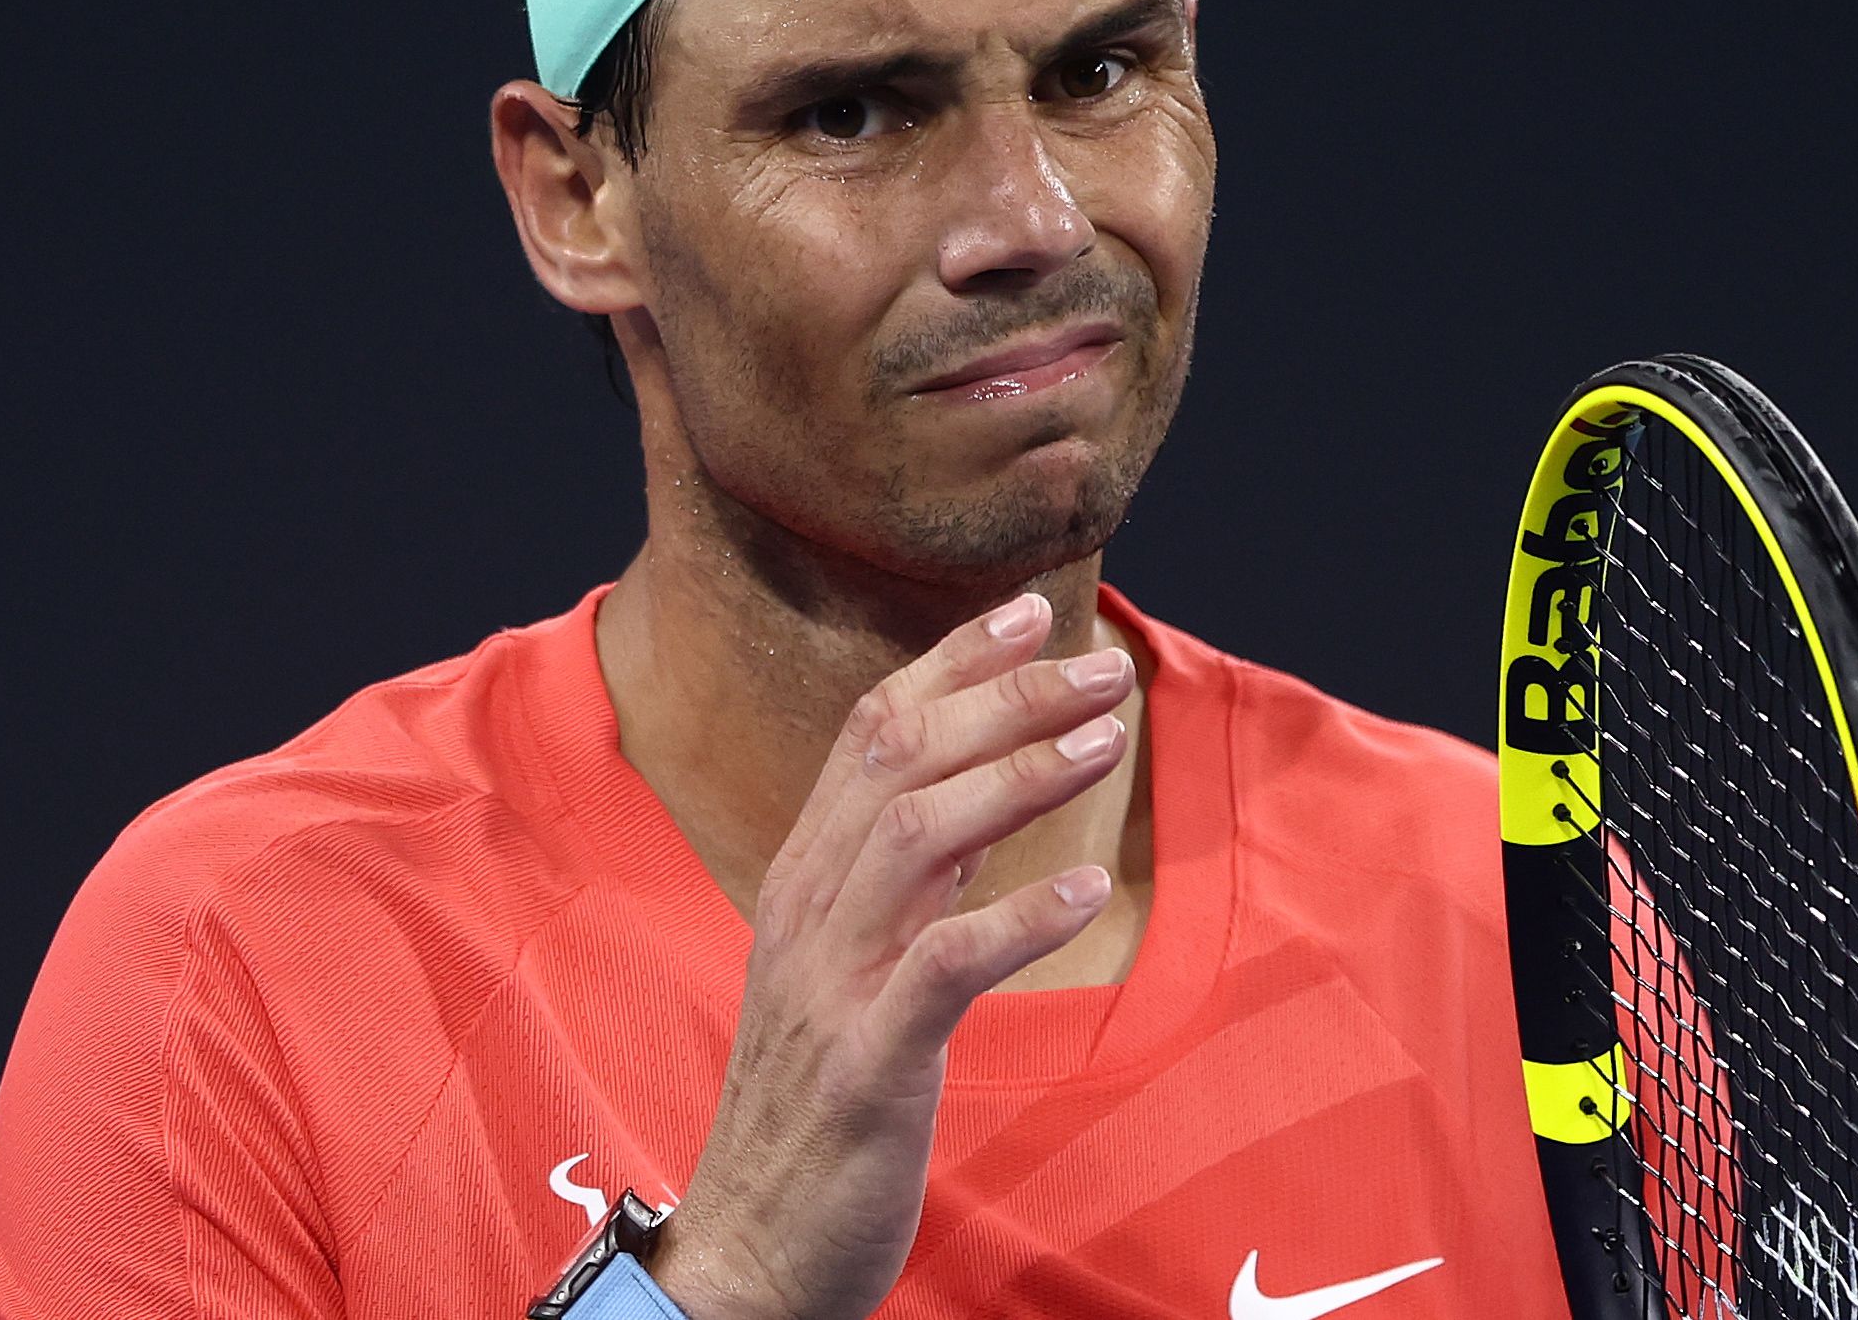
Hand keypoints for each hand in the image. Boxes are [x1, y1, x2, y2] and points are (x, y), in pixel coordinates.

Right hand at [642, 593, 1132, 1319]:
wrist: (751, 1247)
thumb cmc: (815, 1102)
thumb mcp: (846, 965)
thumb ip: (901, 879)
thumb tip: (976, 791)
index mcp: (804, 879)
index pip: (873, 733)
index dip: (952, 663)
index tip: (1031, 609)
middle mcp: (808, 910)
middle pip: (899, 759)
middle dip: (1006, 696)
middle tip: (1102, 664)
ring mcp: (831, 982)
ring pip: (916, 835)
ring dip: (1018, 776)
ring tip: (1107, 741)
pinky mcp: (867, 1060)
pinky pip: (944, 966)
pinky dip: (1017, 919)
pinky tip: (1085, 891)